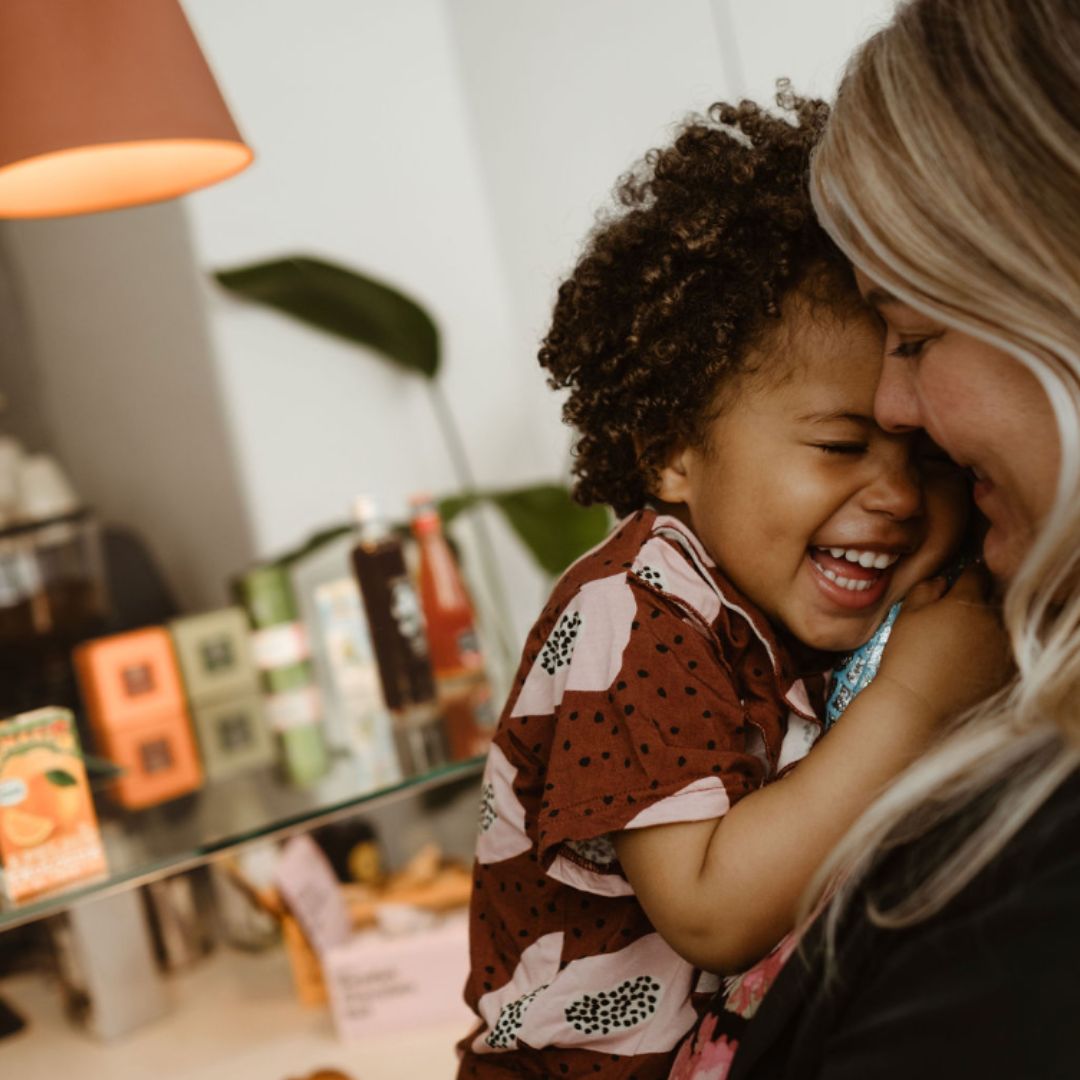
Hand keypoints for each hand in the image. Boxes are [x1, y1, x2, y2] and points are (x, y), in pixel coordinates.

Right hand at [874, 565, 1011, 723]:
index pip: (977, 574)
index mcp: (967, 600)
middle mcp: (993, 620)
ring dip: (988, 627)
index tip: (958, 584)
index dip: (966, 576)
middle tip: (956, 617)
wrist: (916, 704)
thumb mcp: (907, 615)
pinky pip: (1004, 652)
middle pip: (994, 599)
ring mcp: (1004, 647)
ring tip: (962, 643)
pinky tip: (969, 663)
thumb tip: (942, 582)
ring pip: (1001, 626)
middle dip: (979, 602)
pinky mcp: (1007, 671)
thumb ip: (925, 589)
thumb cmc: (906, 657)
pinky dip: (991, 652)